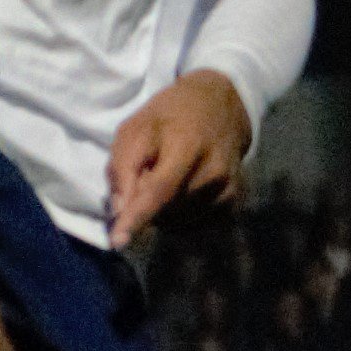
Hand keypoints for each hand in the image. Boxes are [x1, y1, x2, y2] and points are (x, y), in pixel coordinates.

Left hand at [105, 71, 251, 244]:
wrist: (223, 108)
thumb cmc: (172, 115)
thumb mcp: (136, 127)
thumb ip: (123, 167)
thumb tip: (119, 211)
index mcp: (188, 146)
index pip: (159, 190)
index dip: (136, 217)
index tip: (118, 242)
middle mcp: (213, 173)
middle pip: (163, 210)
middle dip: (142, 205)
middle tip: (145, 175)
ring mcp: (226, 192)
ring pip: (175, 222)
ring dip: (158, 211)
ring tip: (165, 179)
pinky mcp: (232, 205)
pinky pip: (190, 225)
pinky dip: (175, 216)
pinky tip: (179, 190)